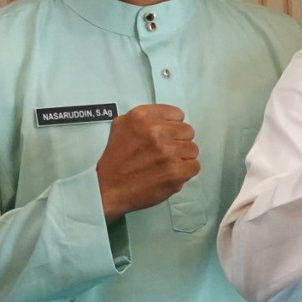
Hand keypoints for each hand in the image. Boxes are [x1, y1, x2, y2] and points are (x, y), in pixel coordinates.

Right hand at [97, 104, 199, 220]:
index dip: (172, 127)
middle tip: (163, 153)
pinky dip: (185, 172)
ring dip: (182, 157)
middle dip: (178, 142)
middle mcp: (156, 131)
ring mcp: (167, 152)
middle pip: (188, 131)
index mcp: (143, 116)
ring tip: (165, 164)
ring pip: (193, 149)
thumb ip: (145, 118)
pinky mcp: (176, 171)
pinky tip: (170, 174)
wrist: (107, 187)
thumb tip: (167, 118)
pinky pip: (195, 166)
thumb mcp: (121, 125)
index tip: (164, 136)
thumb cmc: (115, 159)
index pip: (177, 114)